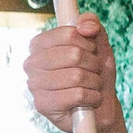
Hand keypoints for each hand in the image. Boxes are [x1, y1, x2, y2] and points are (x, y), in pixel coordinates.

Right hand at [23, 13, 121, 131]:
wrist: (101, 107)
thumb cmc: (96, 74)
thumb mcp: (98, 45)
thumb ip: (92, 25)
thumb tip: (86, 25)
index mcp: (39, 45)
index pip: (68, 34)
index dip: (88, 43)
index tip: (92, 52)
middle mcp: (31, 63)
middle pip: (74, 55)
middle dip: (94, 65)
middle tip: (94, 73)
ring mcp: (34, 85)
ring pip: (76, 76)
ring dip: (95, 83)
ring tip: (93, 87)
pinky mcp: (42, 105)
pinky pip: (77, 95)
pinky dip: (93, 97)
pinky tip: (89, 101)